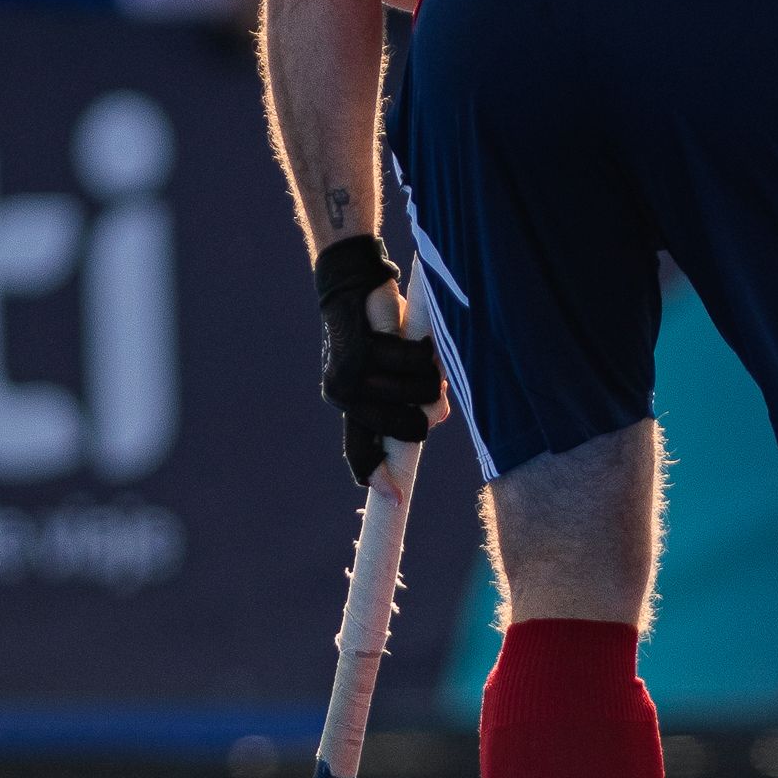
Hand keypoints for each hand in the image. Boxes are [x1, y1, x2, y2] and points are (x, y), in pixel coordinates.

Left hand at [315, 236, 442, 486]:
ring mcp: (350, 373)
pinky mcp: (363, 348)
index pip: (358, 450)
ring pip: (415, 394)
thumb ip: (407, 396)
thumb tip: (436, 420)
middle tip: (435, 386)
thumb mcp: (391, 367)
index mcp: (347, 403)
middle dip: (429, 411)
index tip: (394, 498)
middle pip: (405, 428)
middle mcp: (342, 394)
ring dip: (432, 375)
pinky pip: (412, 362)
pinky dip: (424, 350)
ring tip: (424, 354)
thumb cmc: (377, 326)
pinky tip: (416, 335)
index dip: (377, 477)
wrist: (350, 279)